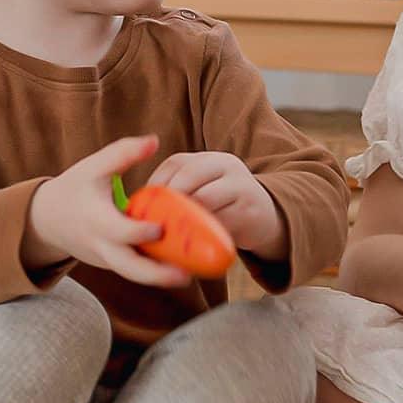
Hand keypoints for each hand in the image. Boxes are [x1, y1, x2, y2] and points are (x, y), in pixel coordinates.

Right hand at [27, 135, 190, 287]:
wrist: (47, 218)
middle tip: (185, 275)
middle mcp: (101, 244)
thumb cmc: (75, 187)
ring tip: (190, 277)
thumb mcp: (94, 166)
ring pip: (133, 275)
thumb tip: (154, 141)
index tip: (160, 230)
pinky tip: (182, 271)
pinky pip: (134, 272)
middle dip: (155, 273)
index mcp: (96, 219)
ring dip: (160, 278)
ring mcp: (106, 258)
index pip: (117, 231)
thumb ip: (124, 153)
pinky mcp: (112, 264)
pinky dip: (155, 274)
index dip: (138, 232)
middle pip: (127, 266)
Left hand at [146, 151, 286, 259]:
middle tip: (154, 222)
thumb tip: (137, 214)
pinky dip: (205, 233)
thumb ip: (179, 196)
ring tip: (172, 234)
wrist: (264, 217)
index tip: (143, 207)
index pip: (176, 163)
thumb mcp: (203, 191)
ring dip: (185, 217)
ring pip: (206, 197)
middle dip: (169, 198)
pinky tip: (195, 243)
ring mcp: (242, 185)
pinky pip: (222, 220)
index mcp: (209, 159)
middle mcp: (226, 165)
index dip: (157, 183)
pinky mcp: (251, 209)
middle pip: (190, 175)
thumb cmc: (223, 207)